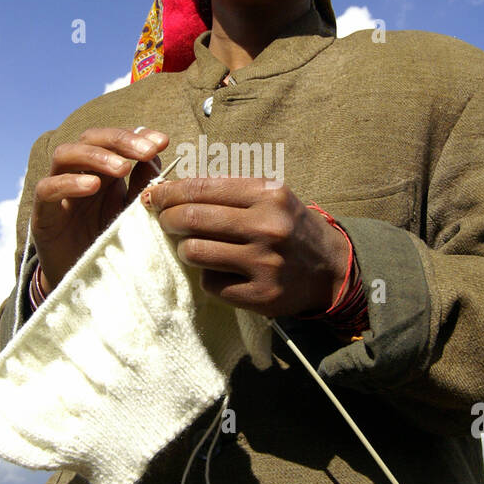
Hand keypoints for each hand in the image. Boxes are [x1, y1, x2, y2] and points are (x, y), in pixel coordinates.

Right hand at [32, 127, 168, 290]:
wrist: (84, 283)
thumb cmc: (109, 242)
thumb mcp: (132, 212)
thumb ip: (142, 185)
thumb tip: (157, 156)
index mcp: (102, 169)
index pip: (115, 139)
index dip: (137, 135)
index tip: (162, 141)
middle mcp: (78, 173)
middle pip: (90, 138)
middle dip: (120, 140)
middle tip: (146, 152)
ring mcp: (57, 190)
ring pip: (65, 154)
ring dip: (96, 156)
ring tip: (122, 168)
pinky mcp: (42, 213)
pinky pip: (47, 188)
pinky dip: (69, 183)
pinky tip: (92, 186)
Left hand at [141, 176, 348, 317]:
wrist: (329, 267)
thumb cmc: (289, 226)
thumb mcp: (269, 196)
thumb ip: (227, 192)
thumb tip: (170, 190)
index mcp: (268, 194)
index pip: (201, 188)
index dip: (168, 192)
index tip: (153, 196)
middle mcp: (267, 226)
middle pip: (191, 218)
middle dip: (167, 219)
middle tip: (164, 221)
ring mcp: (264, 263)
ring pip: (195, 253)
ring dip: (185, 250)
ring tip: (193, 248)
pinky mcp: (260, 295)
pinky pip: (211, 284)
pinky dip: (208, 277)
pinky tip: (221, 272)